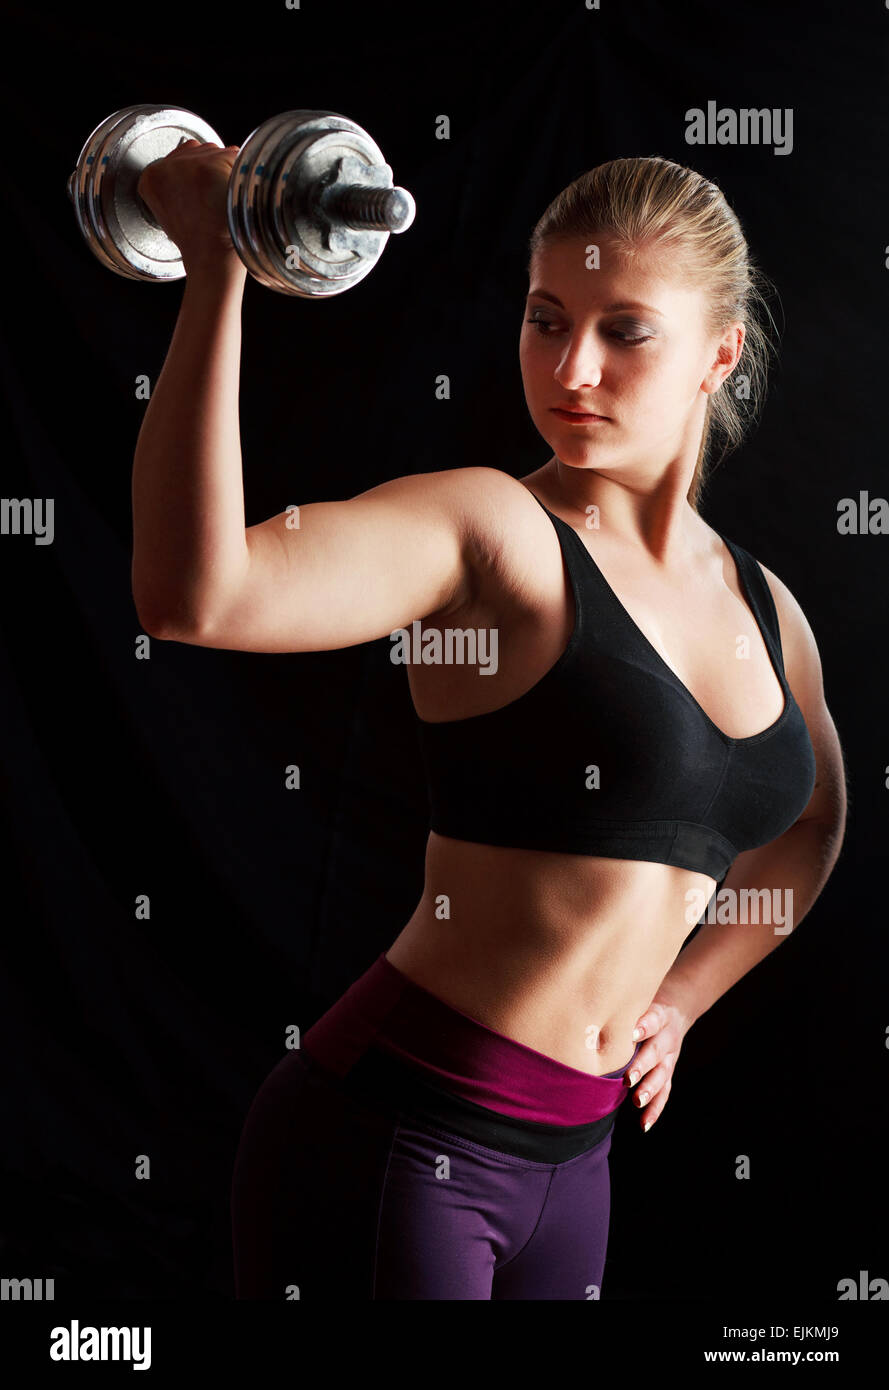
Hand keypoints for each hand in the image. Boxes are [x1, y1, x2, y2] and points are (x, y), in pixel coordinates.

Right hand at [137, 139, 243, 275]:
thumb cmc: (198, 241)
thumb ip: (178, 178)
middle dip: (214, 170)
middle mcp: (166, 166)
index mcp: (151, 176)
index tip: (205, 193)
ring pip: (220, 151)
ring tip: (222, 202)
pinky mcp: (211, 167)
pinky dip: (240, 177)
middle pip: (203, 148)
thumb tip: (196, 153)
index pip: (184, 152)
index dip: (201, 173)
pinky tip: (232, 200)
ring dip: (228, 172)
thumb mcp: (173, 208)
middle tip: (215, 202)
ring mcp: (189, 165)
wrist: (211, 261)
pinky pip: (236, 158)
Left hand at [626, 998, 692, 1131]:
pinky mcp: (668, 1072)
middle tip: (628, 1078)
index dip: (643, 1026)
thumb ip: (621, 1008)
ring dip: (649, 1090)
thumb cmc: (644, 1006)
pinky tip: (644, 1124)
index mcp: (659, 1015)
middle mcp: (666, 1038)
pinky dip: (655, 1109)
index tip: (631, 1033)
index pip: (653, 1019)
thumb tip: (588, 1015)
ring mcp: (669, 1058)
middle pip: (656, 1052)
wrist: (675, 1010)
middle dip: (642, 1065)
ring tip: (637, 1101)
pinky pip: (665, 1093)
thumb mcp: (638, 1000)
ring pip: (662, 1075)